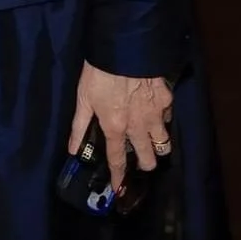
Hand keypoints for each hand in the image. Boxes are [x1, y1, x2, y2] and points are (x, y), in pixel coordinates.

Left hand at [68, 60, 173, 189]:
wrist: (124, 49)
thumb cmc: (98, 73)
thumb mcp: (83, 98)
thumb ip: (79, 125)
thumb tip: (72, 149)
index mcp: (115, 127)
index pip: (117, 160)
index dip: (118, 177)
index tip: (119, 190)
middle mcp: (138, 127)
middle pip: (148, 158)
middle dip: (144, 164)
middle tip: (139, 159)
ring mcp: (156, 115)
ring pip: (164, 143)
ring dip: (157, 146)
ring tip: (150, 141)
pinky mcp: (167, 101)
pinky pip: (168, 119)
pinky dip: (162, 121)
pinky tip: (155, 114)